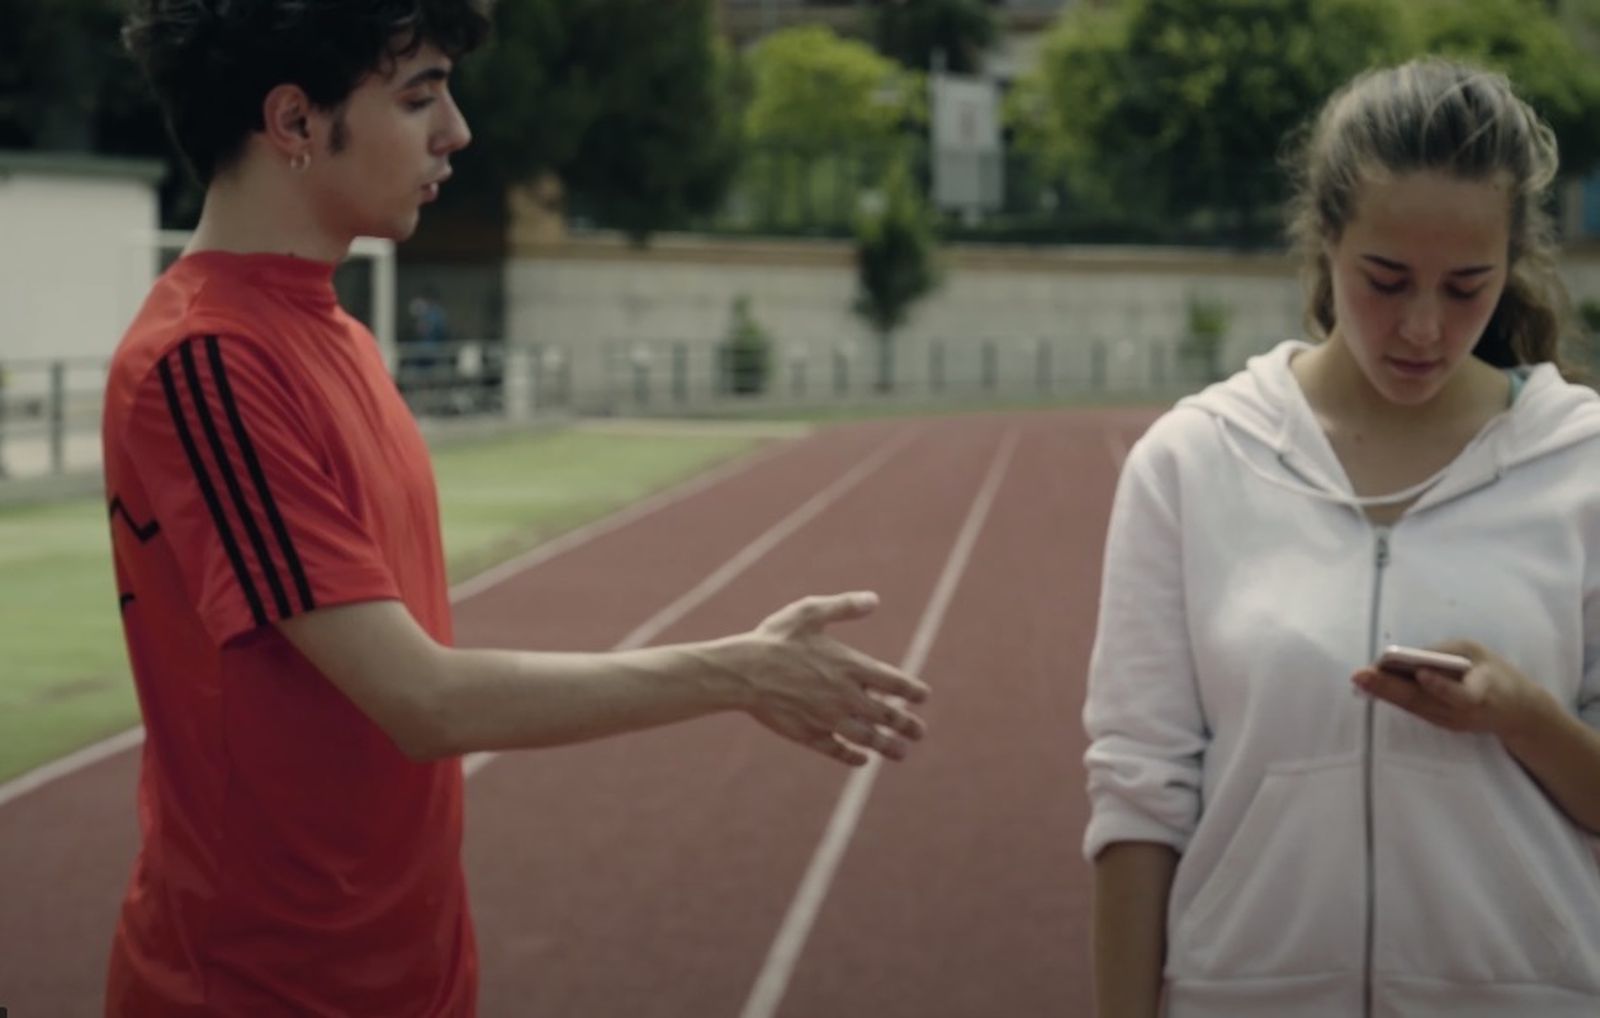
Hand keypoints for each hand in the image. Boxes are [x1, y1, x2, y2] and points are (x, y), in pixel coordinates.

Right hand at [732, 591, 929, 765]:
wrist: (742, 672)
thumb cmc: (775, 639)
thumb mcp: (809, 612)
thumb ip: (843, 606)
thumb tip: (874, 599)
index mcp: (850, 666)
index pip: (895, 682)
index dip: (913, 691)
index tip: (923, 697)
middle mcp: (845, 696)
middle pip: (887, 716)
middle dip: (908, 725)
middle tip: (919, 733)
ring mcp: (828, 719)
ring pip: (868, 739)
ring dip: (888, 747)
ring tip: (902, 753)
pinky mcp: (809, 735)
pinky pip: (838, 751)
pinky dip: (853, 757)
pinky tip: (863, 760)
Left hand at [1352, 639, 1556, 740]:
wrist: (1518, 712)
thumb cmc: (1496, 673)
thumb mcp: (1478, 654)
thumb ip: (1447, 653)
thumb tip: (1409, 656)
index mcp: (1482, 694)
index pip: (1462, 695)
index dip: (1442, 686)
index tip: (1421, 674)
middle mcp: (1463, 714)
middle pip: (1425, 702)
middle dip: (1391, 688)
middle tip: (1362, 675)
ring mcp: (1451, 723)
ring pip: (1414, 707)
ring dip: (1384, 693)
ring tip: (1360, 679)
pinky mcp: (1442, 724)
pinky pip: (1415, 708)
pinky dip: (1393, 697)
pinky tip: (1372, 686)